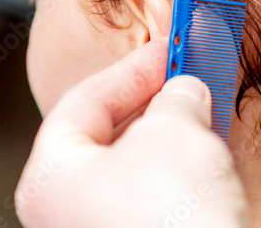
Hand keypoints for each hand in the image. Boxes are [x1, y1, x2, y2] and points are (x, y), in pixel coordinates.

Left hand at [16, 38, 248, 227]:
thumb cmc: (172, 213)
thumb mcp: (175, 127)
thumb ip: (176, 96)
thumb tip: (185, 91)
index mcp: (50, 181)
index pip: (82, 103)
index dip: (131, 69)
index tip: (167, 50)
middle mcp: (64, 215)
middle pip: (104, 139)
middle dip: (152, 104)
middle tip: (189, 79)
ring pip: (132, 171)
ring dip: (170, 138)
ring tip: (206, 117)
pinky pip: (153, 200)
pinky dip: (179, 174)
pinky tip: (210, 164)